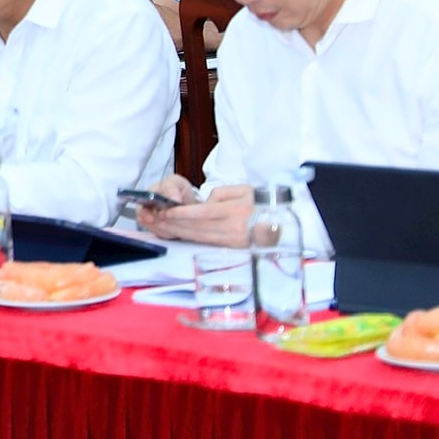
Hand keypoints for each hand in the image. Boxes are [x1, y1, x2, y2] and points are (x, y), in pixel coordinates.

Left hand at [139, 182, 253, 245]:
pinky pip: (206, 242)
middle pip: (198, 227)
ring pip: (200, 236)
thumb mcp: (243, 190)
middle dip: (175, 223)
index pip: (204, 213)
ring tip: (162, 226)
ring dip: (179, 232)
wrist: (281, 223)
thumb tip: (204, 204)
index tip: (167, 211)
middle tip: (157, 218)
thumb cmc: (259, 202)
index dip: (183, 213)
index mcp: (236, 211)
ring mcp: (232, 240)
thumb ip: (220, 193)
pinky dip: (190, 238)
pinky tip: (178, 233)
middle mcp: (233, 228)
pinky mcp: (231, 248)